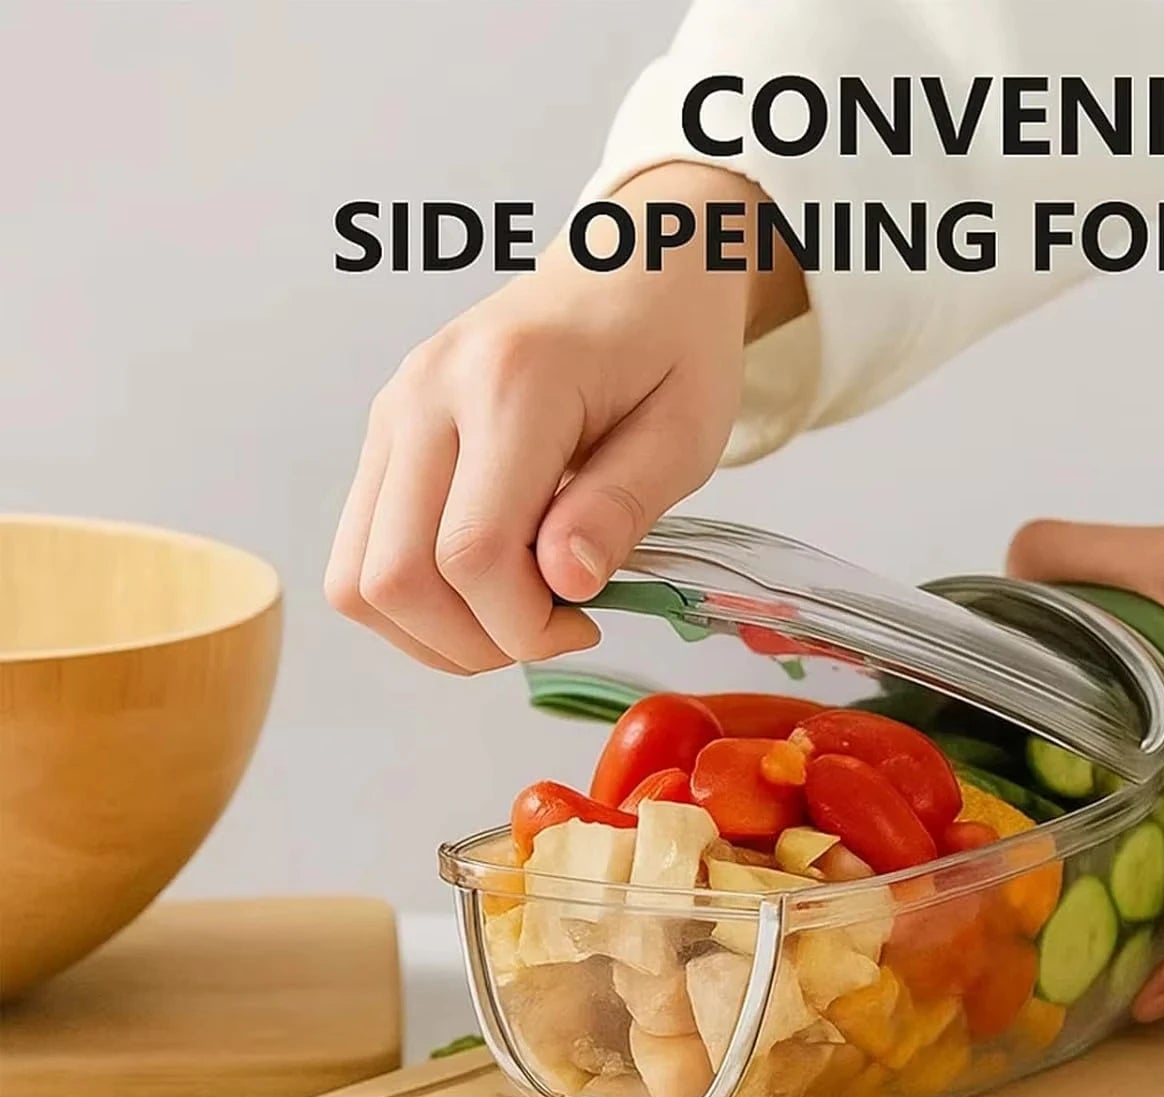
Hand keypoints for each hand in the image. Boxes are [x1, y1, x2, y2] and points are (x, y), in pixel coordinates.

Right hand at [325, 163, 806, 672]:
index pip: (472, 552)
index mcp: (510, 384)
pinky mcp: (385, 435)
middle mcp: (427, 394)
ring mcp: (393, 412)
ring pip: (357, 576)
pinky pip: (361, 552)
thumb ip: (620, 507)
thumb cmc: (671, 345)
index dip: (522, 625)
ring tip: (515, 614)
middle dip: (473, 641)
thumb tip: (562, 585)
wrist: (632, 266)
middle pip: (395, 576)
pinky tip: (484, 589)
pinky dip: (414, 600)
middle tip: (548, 629)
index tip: (586, 624)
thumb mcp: (685, 430)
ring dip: (433, 632)